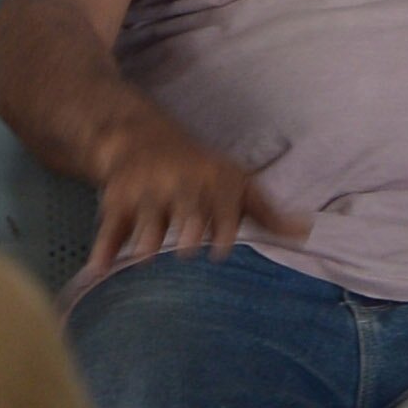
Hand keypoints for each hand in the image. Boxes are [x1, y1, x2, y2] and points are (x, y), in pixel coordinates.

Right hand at [86, 118, 296, 272]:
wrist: (140, 137)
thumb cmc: (201, 173)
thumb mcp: (236, 184)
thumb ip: (268, 213)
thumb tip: (309, 232)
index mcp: (213, 182)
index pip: (223, 207)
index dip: (222, 226)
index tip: (220, 250)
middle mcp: (180, 183)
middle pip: (186, 208)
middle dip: (187, 226)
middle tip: (188, 248)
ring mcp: (147, 191)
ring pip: (148, 218)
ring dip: (146, 236)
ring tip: (146, 257)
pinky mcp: (118, 199)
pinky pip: (110, 226)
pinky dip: (103, 247)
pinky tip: (98, 270)